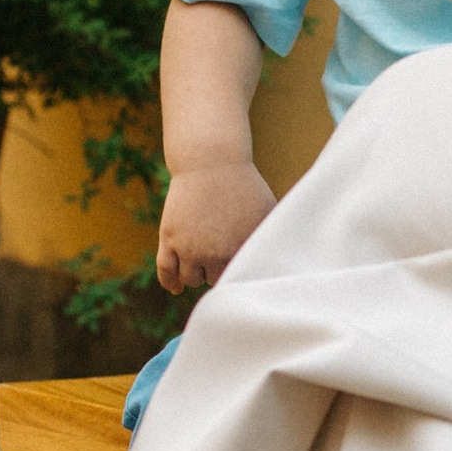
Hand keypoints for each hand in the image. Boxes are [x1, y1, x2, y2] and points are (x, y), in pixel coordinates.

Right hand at [157, 161, 276, 289]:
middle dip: (217, 273)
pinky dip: (170, 283)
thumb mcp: (266, 212)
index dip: (239, 275)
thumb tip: (285, 263)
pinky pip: (165, 271)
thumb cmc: (243, 186)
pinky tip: (176, 288)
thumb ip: (271, 239)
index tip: (240, 274)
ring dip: (196, 275)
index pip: (239, 279)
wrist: (211, 162)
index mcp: (240, 249)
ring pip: (190, 279)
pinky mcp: (169, 239)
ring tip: (202, 266)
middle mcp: (213, 254)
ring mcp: (188, 248)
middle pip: (214, 281)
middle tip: (219, 265)